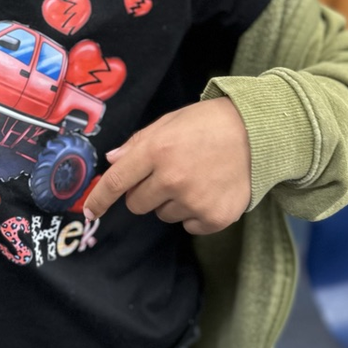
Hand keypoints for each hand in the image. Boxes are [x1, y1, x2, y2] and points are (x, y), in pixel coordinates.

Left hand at [83, 97, 250, 234]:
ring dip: (172, 201)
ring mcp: (194, 201)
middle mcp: (172, 178)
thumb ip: (138, 143)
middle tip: (167, 173)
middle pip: (137, 204)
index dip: (100, 198)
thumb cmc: (209, 123)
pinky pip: (189, 226)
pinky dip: (195, 213)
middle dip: (144, 192)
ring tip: (195, 176)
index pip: (117, 181)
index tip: (89, 210)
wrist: (258, 133)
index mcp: (157, 150)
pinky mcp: (214, 218)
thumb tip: (113, 161)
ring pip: (163, 215)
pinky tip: (209, 190)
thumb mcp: (169, 122)